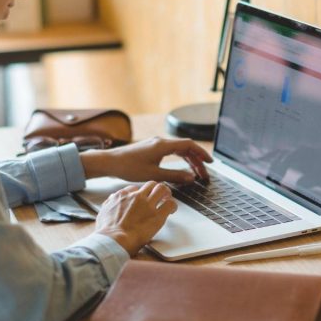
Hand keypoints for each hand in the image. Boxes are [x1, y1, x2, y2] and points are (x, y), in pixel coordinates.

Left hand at [81, 137, 212, 184]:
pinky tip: (181, 168)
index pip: (189, 145)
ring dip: (189, 160)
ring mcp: (156, 145)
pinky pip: (171, 151)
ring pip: (179, 150)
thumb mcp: (154, 175)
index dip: (201, 154)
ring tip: (195, 173)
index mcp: (163, 145)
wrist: (110, 162)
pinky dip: (179, 159)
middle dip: (197, 161)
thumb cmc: (129, 167)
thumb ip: (174, 176)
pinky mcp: (151, 149)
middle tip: (204, 174)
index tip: (209, 162)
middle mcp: (161, 142)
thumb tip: (191, 178)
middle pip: (186, 148)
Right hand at [94, 181, 176, 255]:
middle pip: (150, 185)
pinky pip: (170, 204)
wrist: (113, 240)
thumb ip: (109, 204)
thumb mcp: (103, 212)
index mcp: (122, 196)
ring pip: (161, 189)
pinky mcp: (157, 216)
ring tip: (167, 199)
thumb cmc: (107, 232)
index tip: (143, 198)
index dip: (140, 194)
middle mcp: (136, 197)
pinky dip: (173, 206)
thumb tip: (112, 200)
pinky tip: (171, 210)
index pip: (135, 188)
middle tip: (159, 196)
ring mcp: (147, 205)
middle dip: (155, 189)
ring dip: (166, 193)